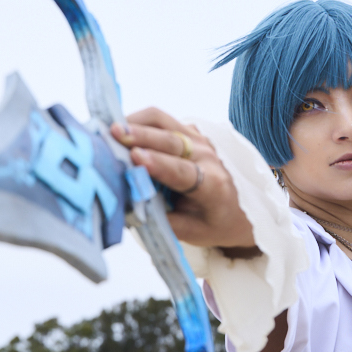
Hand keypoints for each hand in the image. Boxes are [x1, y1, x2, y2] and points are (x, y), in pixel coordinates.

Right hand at [110, 108, 255, 249]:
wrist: (240, 207)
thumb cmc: (213, 222)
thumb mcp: (191, 232)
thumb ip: (162, 219)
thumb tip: (129, 204)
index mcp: (212, 185)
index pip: (183, 172)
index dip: (159, 164)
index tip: (136, 157)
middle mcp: (208, 156)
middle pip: (171, 141)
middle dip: (141, 136)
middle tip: (113, 134)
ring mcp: (199, 139)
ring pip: (164, 121)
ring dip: (137, 122)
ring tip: (112, 128)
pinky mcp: (190, 130)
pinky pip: (162, 119)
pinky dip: (139, 121)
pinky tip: (120, 128)